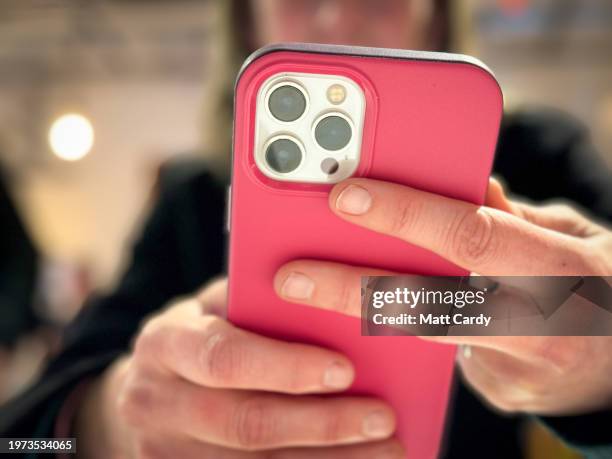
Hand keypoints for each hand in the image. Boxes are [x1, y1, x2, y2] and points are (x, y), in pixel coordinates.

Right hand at [76, 278, 401, 458]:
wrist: (152, 389)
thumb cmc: (203, 335)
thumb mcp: (215, 307)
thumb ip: (255, 303)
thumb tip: (331, 308)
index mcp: (164, 344)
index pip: (224, 358)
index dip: (286, 367)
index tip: (345, 370)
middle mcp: (154, 402)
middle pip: (245, 423)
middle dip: (321, 424)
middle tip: (381, 418)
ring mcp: (163, 451)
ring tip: (386, 450)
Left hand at [273, 178, 611, 415]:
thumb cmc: (596, 280)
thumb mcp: (571, 234)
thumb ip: (510, 214)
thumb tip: (462, 184)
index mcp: (556, 268)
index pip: (469, 237)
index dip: (406, 215)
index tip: (345, 196)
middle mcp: (533, 324)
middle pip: (427, 306)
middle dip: (352, 290)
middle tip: (292, 277)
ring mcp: (514, 368)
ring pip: (421, 340)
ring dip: (359, 314)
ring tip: (309, 292)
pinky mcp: (499, 393)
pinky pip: (436, 361)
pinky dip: (395, 337)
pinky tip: (365, 317)